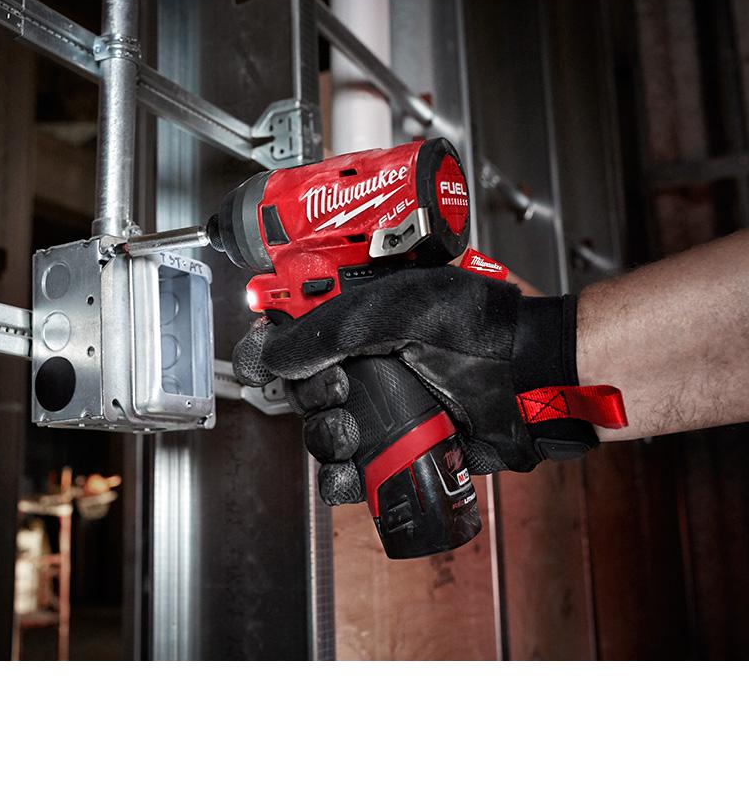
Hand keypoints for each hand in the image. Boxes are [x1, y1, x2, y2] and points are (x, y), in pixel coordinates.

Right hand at [233, 265, 598, 505]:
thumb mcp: (388, 314)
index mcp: (357, 317)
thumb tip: (262, 356)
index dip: (273, 348)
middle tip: (339, 390)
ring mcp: (381, 406)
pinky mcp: (397, 447)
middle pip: (300, 388)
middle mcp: (365, 360)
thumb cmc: (475, 328)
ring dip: (323, 438)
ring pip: (320, 433)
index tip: (275, 360)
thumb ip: (320, 334)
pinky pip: (350, 472)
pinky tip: (350, 471)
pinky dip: (341, 479)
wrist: (531, 378)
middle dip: (308, 397)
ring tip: (351, 431)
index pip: (291, 332)